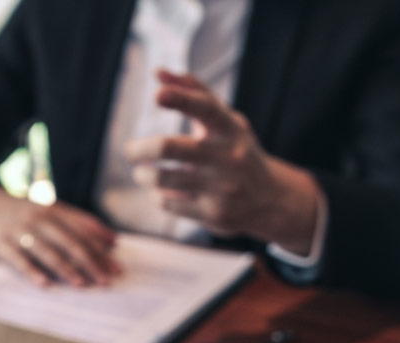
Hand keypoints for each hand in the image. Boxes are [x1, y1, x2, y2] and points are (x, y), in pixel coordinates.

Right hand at [0, 181, 121, 285]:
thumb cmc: (19, 210)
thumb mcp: (48, 209)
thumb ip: (77, 222)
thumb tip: (112, 240)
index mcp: (53, 210)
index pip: (83, 230)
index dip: (102, 249)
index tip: (117, 266)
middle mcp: (39, 218)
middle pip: (70, 242)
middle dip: (91, 262)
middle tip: (107, 280)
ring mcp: (19, 230)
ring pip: (47, 251)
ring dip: (67, 268)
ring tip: (82, 284)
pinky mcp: (0, 242)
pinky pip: (18, 258)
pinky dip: (32, 271)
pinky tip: (44, 283)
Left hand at [126, 70, 320, 255]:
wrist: (270, 199)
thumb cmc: (234, 150)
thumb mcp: (223, 120)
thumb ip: (192, 92)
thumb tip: (157, 71)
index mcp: (231, 128)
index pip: (206, 107)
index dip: (181, 99)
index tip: (157, 95)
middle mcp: (229, 156)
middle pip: (168, 147)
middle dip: (138, 149)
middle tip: (129, 151)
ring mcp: (222, 187)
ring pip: (160, 178)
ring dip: (143, 175)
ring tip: (142, 173)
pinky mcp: (214, 213)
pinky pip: (167, 203)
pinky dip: (158, 196)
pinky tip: (163, 192)